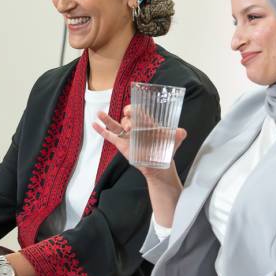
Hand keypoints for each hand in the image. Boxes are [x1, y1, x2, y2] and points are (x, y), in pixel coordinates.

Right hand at [93, 108, 185, 224]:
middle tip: (129, 126)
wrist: (159, 166)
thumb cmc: (166, 150)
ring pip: (115, 124)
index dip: (133, 109)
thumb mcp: (174, 141)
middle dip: (126, 118)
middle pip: (126, 117)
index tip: (131, 112)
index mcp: (147, 123)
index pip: (138, 111)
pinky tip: (94, 124)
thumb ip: (178, 135)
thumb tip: (181, 131)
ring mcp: (127, 136)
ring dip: (108, 119)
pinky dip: (102, 131)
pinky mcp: (122, 145)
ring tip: (101, 114)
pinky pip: (110, 136)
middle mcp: (136, 127)